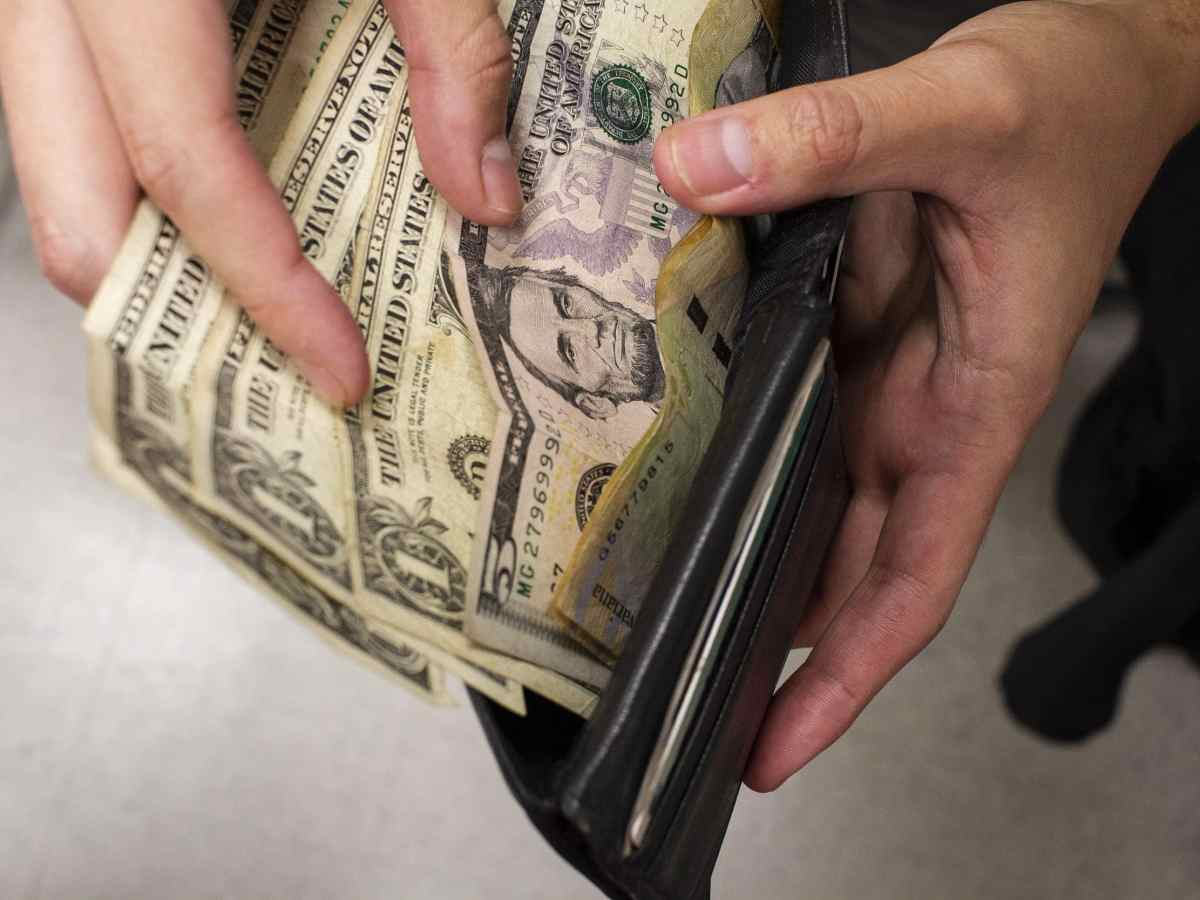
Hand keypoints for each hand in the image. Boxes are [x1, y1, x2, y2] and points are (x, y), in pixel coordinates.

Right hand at [0, 0, 521, 405]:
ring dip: (148, 257)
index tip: (340, 368)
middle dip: (163, 304)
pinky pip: (69, 116)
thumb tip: (486, 200)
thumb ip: (452, 48)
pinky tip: (231, 202)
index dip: (268, 286)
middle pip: (63, 199)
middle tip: (273, 353)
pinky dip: (139, 185)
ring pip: (50, 167)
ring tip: (256, 300)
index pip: (191, 166)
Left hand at [654, 0, 1199, 789]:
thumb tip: (697, 169)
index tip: (776, 745)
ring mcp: (888, 370)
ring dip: (751, 554)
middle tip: (674, 696)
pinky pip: (791, 407)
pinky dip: (739, 446)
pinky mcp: (857, 324)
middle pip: (849, 564)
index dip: (843, 675)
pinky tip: (671, 460)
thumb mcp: (961, 111)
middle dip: (775, 643)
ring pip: (814, 496)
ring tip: (650, 609)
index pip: (910, 579)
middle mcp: (927, 407)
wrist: (1101, 58)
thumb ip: (835, 138)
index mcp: (975, 403)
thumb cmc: (1075, 101)